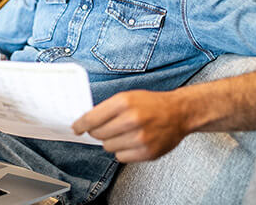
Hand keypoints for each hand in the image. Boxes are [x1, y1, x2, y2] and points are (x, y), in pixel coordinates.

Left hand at [72, 90, 187, 162]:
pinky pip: (121, 157)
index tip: (76, 128)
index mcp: (124, 102)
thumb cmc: (151, 104)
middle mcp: (131, 119)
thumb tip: (85, 122)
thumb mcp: (127, 96)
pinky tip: (132, 142)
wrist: (179, 113)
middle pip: (98, 134)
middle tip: (106, 128)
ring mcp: (140, 138)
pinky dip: (123, 151)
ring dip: (112, 141)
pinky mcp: (147, 152)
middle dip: (98, 132)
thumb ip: (107, 108)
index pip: (92, 118)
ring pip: (108, 147)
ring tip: (125, 133)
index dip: (81, 125)